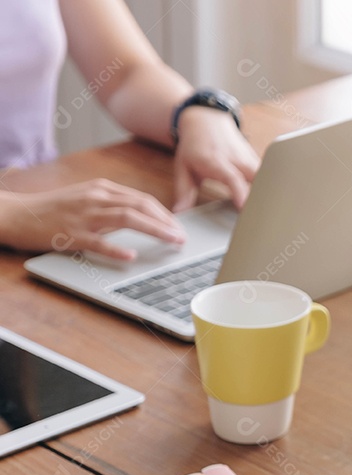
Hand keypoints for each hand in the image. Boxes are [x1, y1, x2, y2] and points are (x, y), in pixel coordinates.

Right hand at [0, 179, 183, 259]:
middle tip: (182, 237)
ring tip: (172, 241)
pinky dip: (116, 248)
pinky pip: (98, 241)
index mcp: (101, 189)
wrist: (17, 213)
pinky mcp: (71, 233)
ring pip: (126, 218)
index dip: (164, 214)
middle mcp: (96, 198)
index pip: (142, 199)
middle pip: (140, 206)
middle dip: (166, 222)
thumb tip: (142, 216)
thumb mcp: (86, 198)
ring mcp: (84, 215)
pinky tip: (131, 255)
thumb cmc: (54, 209)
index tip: (179, 227)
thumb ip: (112, 204)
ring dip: (154, 230)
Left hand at [172, 107, 258, 211]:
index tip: (243, 206)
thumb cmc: (195, 146)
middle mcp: (236, 159)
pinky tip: (267, 202)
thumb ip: (183, 191)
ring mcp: (249, 159)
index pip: (232, 178)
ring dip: (267, 193)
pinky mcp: (257, 161)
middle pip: (257, 177)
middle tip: (260, 215)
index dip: (239, 192)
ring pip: (266, 176)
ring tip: (267, 211)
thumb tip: (180, 212)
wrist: (207, 121)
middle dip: (261, 196)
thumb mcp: (183, 167)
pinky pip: (267, 175)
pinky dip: (268, 188)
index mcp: (216, 161)